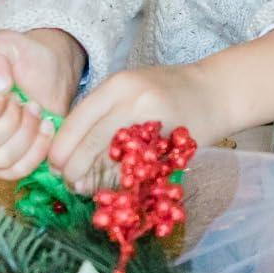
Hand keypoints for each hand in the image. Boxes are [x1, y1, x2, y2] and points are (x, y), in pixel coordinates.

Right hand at [0, 29, 81, 179]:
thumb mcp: (8, 45)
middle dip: (15, 121)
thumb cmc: (24, 59)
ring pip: (0, 159)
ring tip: (37, 112)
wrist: (49, 74)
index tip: (9, 91)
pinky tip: (46, 129)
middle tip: (28, 101)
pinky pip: (15, 171)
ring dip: (28, 134)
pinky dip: (37, 151)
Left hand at [49, 62, 213, 192]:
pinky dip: (120, 182)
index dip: (60, 150)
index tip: (55, 165)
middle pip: (89, 144)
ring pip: (110, 162)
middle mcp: (134, 100)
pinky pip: (138, 169)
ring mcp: (155, 123)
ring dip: (93, 180)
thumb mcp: (130, 89)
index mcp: (118, 85)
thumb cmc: (169, 91)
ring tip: (86, 187)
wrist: (219, 92)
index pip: (75, 122)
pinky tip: (115, 185)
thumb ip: (100, 112)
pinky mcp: (171, 145)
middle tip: (68, 181)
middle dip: (72, 170)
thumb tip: (64, 151)